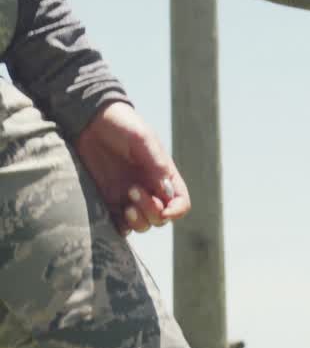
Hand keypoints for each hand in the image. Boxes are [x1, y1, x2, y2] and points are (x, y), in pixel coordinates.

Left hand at [74, 102, 190, 235]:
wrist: (90, 120)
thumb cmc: (122, 125)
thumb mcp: (142, 140)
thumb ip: (156, 165)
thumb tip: (168, 193)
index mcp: (164, 175)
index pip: (180, 202)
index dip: (177, 211)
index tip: (165, 210)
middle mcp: (150, 189)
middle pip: (161, 217)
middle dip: (151, 211)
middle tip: (133, 190)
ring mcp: (129, 196)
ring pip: (143, 224)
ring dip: (138, 220)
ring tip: (126, 204)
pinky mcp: (108, 200)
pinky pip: (119, 224)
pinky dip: (121, 226)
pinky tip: (114, 214)